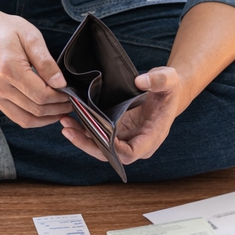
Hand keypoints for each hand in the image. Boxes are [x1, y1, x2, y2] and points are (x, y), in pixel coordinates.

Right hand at [0, 9, 71, 127]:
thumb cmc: (8, 31)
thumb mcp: (32, 38)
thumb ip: (46, 63)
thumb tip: (61, 84)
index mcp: (8, 69)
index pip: (41, 95)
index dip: (60, 98)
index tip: (71, 94)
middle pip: (35, 109)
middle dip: (57, 109)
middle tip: (70, 104)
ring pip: (26, 119)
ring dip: (47, 118)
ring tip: (61, 110)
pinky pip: (17, 117)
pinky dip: (34, 117)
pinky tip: (46, 111)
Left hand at [60, 66, 184, 163]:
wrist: (167, 92)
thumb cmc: (169, 88)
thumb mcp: (169, 79)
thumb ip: (158, 80)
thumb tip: (140, 82)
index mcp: (152, 136)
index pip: (130, 153)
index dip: (113, 149)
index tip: (99, 135)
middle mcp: (137, 143)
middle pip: (109, 155)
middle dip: (88, 144)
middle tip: (68, 130)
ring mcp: (125, 139)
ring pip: (100, 148)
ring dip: (81, 138)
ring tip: (64, 123)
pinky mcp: (116, 132)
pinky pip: (97, 137)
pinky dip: (83, 130)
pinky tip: (70, 118)